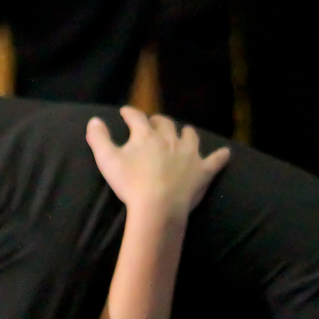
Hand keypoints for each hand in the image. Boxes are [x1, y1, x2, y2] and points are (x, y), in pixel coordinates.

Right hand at [85, 107, 229, 225]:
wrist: (158, 207)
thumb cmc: (130, 183)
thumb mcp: (107, 160)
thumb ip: (99, 139)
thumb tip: (94, 121)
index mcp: (146, 136)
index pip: (137, 118)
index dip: (130, 113)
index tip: (125, 112)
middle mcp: (170, 139)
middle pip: (165, 123)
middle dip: (158, 121)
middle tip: (154, 122)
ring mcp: (189, 154)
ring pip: (190, 136)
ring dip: (185, 133)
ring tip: (183, 133)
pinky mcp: (203, 170)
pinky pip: (215, 160)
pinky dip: (220, 156)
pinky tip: (225, 153)